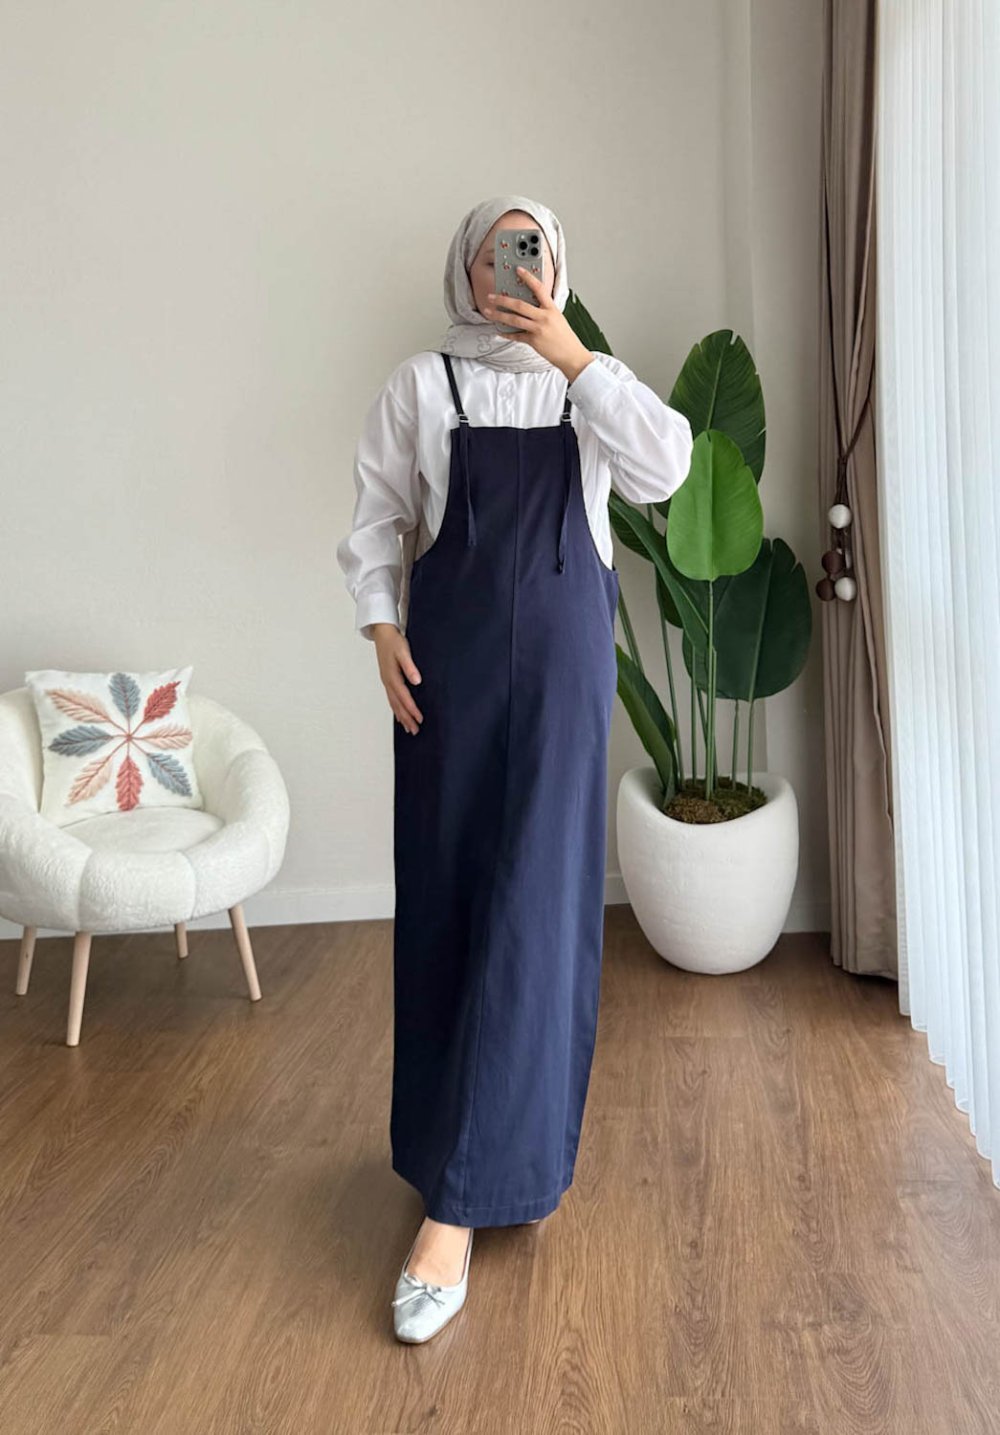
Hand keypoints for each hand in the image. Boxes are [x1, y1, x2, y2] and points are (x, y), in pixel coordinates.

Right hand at [372, 623, 422, 733]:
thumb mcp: (403, 651)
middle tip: (415, 731)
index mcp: (392, 676)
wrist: (382, 633)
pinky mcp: (387, 680)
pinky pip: (392, 698)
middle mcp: (388, 682)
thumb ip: (410, 667)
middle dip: (406, 718)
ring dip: (401, 716)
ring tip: (408, 728)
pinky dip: (396, 709)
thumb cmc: (393, 641)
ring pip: (394, 703)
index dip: (411, 709)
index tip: (419, 719)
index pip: (404, 697)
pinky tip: (400, 715)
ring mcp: (386, 682)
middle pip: (397, 704)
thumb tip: (416, 681)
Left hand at [482, 267, 594, 381]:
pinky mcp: (534, 341)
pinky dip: (506, 333)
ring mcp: (538, 329)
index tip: (518, 270)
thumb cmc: (565, 337)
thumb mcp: (557, 318)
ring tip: (489, 312)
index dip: (528, 278)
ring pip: (514, 319)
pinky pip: (516, 336)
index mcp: (551, 308)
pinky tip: (499, 330)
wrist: (571, 355)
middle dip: (502, 300)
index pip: (539, 288)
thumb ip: (545, 310)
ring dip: (499, 315)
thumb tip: (529, 304)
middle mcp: (544, 317)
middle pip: (519, 305)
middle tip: (491, 296)